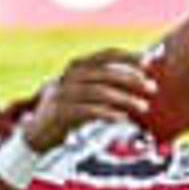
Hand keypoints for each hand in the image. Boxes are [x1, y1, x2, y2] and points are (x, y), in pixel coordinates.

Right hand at [16, 50, 156, 148]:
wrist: (36, 134)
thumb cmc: (67, 114)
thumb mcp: (84, 95)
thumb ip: (104, 86)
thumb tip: (138, 80)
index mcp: (75, 68)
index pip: (104, 55)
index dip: (127, 56)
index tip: (148, 61)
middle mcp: (67, 77)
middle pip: (104, 72)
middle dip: (130, 78)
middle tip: (151, 87)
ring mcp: (61, 94)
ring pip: (98, 92)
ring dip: (124, 99)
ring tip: (143, 106)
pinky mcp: (59, 112)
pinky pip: (88, 111)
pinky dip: (108, 114)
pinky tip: (123, 119)